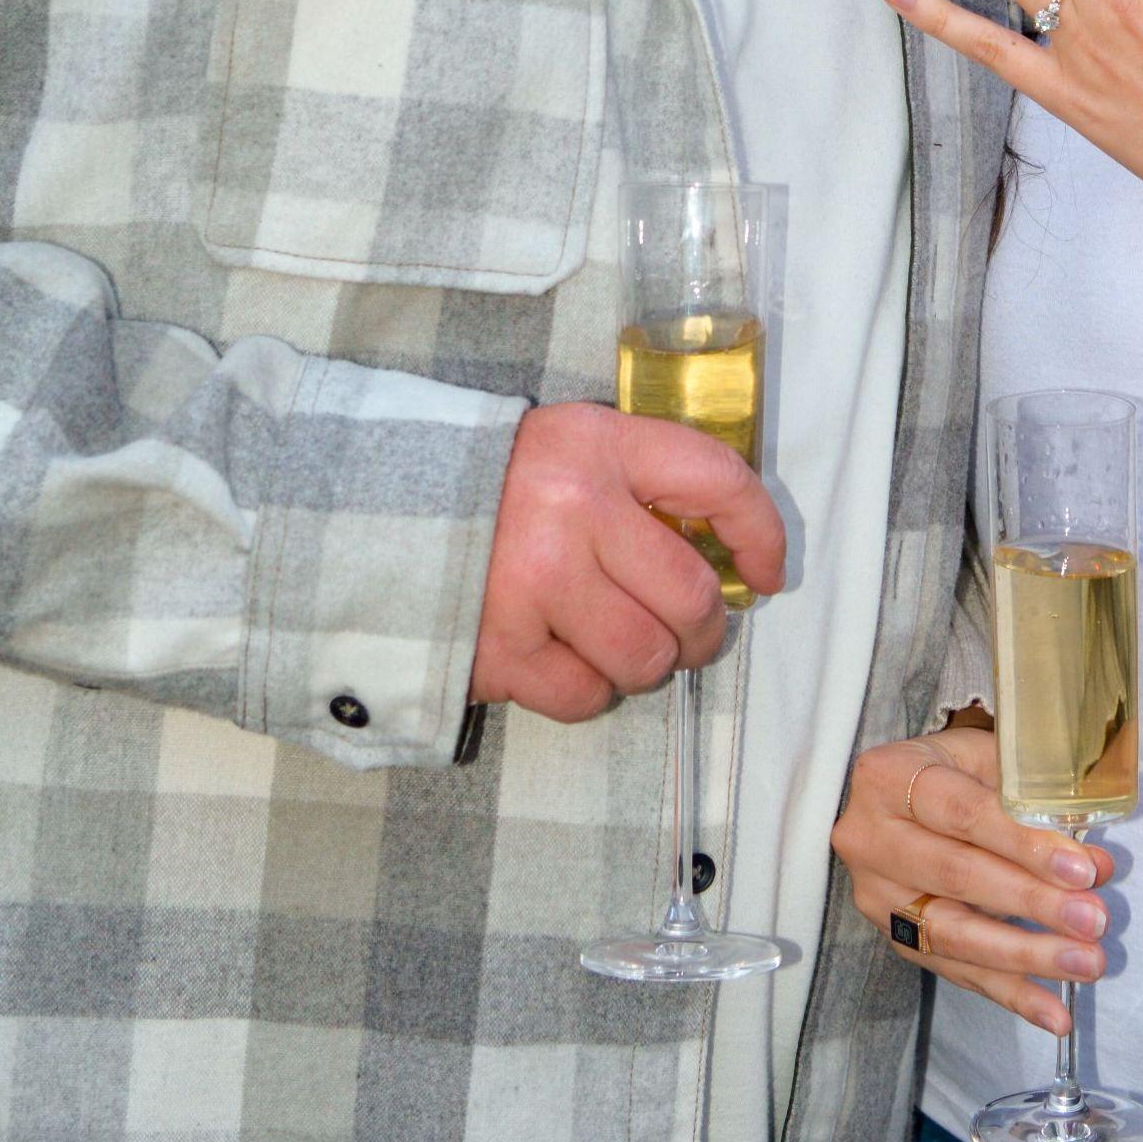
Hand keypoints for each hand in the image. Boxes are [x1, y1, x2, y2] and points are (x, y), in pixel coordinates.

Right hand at [468, 402, 789, 723]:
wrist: (374, 519)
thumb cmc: (496, 487)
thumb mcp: (573, 448)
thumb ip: (642, 481)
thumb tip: (725, 553)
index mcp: (598, 445)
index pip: (715, 481)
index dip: (760, 534)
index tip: (767, 574)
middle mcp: (573, 510)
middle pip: (690, 595)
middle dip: (704, 629)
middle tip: (689, 634)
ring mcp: (535, 584)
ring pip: (646, 657)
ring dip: (647, 663)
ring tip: (618, 643)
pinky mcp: (501, 649)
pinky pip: (586, 696)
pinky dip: (589, 690)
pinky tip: (565, 660)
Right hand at [831, 721, 1111, 1037]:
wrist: (886, 798)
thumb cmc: (947, 769)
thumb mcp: (980, 758)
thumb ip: (1033, 803)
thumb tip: (1096, 865)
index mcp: (889, 778)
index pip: (963, 815)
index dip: (1023, 844)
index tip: (1081, 870)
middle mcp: (872, 840)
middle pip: (958, 878)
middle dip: (1032, 904)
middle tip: (1093, 921)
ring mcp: (878, 897)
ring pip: (955, 934)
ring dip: (1027, 955)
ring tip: (1086, 966)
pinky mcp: (895, 938)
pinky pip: (956, 971)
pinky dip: (1010, 993)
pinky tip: (1054, 1012)